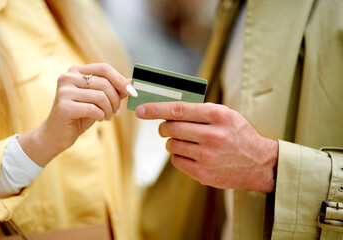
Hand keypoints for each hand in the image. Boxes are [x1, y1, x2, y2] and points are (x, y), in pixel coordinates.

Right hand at [18, 63, 136, 166]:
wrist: (57, 134)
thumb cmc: (80, 114)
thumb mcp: (99, 99)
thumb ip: (113, 89)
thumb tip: (132, 82)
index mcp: (76, 71)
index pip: (104, 68)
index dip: (120, 80)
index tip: (132, 92)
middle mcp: (68, 77)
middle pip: (104, 83)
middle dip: (115, 99)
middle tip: (116, 111)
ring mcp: (64, 91)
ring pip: (100, 96)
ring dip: (109, 109)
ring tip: (107, 116)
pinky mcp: (64, 106)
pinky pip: (93, 109)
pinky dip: (101, 115)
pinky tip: (99, 119)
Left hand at [136, 102, 277, 192]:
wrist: (259, 163)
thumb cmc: (239, 134)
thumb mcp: (226, 114)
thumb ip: (199, 111)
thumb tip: (168, 109)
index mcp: (218, 116)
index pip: (178, 110)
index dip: (155, 109)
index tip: (141, 110)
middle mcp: (212, 136)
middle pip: (171, 128)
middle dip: (164, 127)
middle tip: (167, 127)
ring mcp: (207, 157)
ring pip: (171, 145)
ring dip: (173, 142)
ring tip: (187, 142)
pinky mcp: (204, 174)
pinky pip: (177, 161)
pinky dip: (179, 156)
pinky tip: (192, 154)